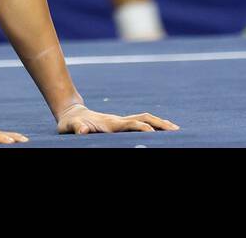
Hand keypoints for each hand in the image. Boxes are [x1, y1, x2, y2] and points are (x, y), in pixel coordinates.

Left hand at [57, 103, 179, 134]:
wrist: (71, 114)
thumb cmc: (70, 124)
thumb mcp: (69, 127)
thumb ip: (77, 128)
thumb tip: (84, 130)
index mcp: (110, 123)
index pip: (131, 124)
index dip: (142, 128)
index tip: (154, 133)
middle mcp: (118, 120)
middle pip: (143, 118)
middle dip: (159, 123)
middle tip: (176, 130)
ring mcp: (120, 121)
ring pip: (144, 119)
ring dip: (159, 123)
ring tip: (175, 129)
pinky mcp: (120, 124)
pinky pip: (140, 122)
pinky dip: (153, 124)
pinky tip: (161, 130)